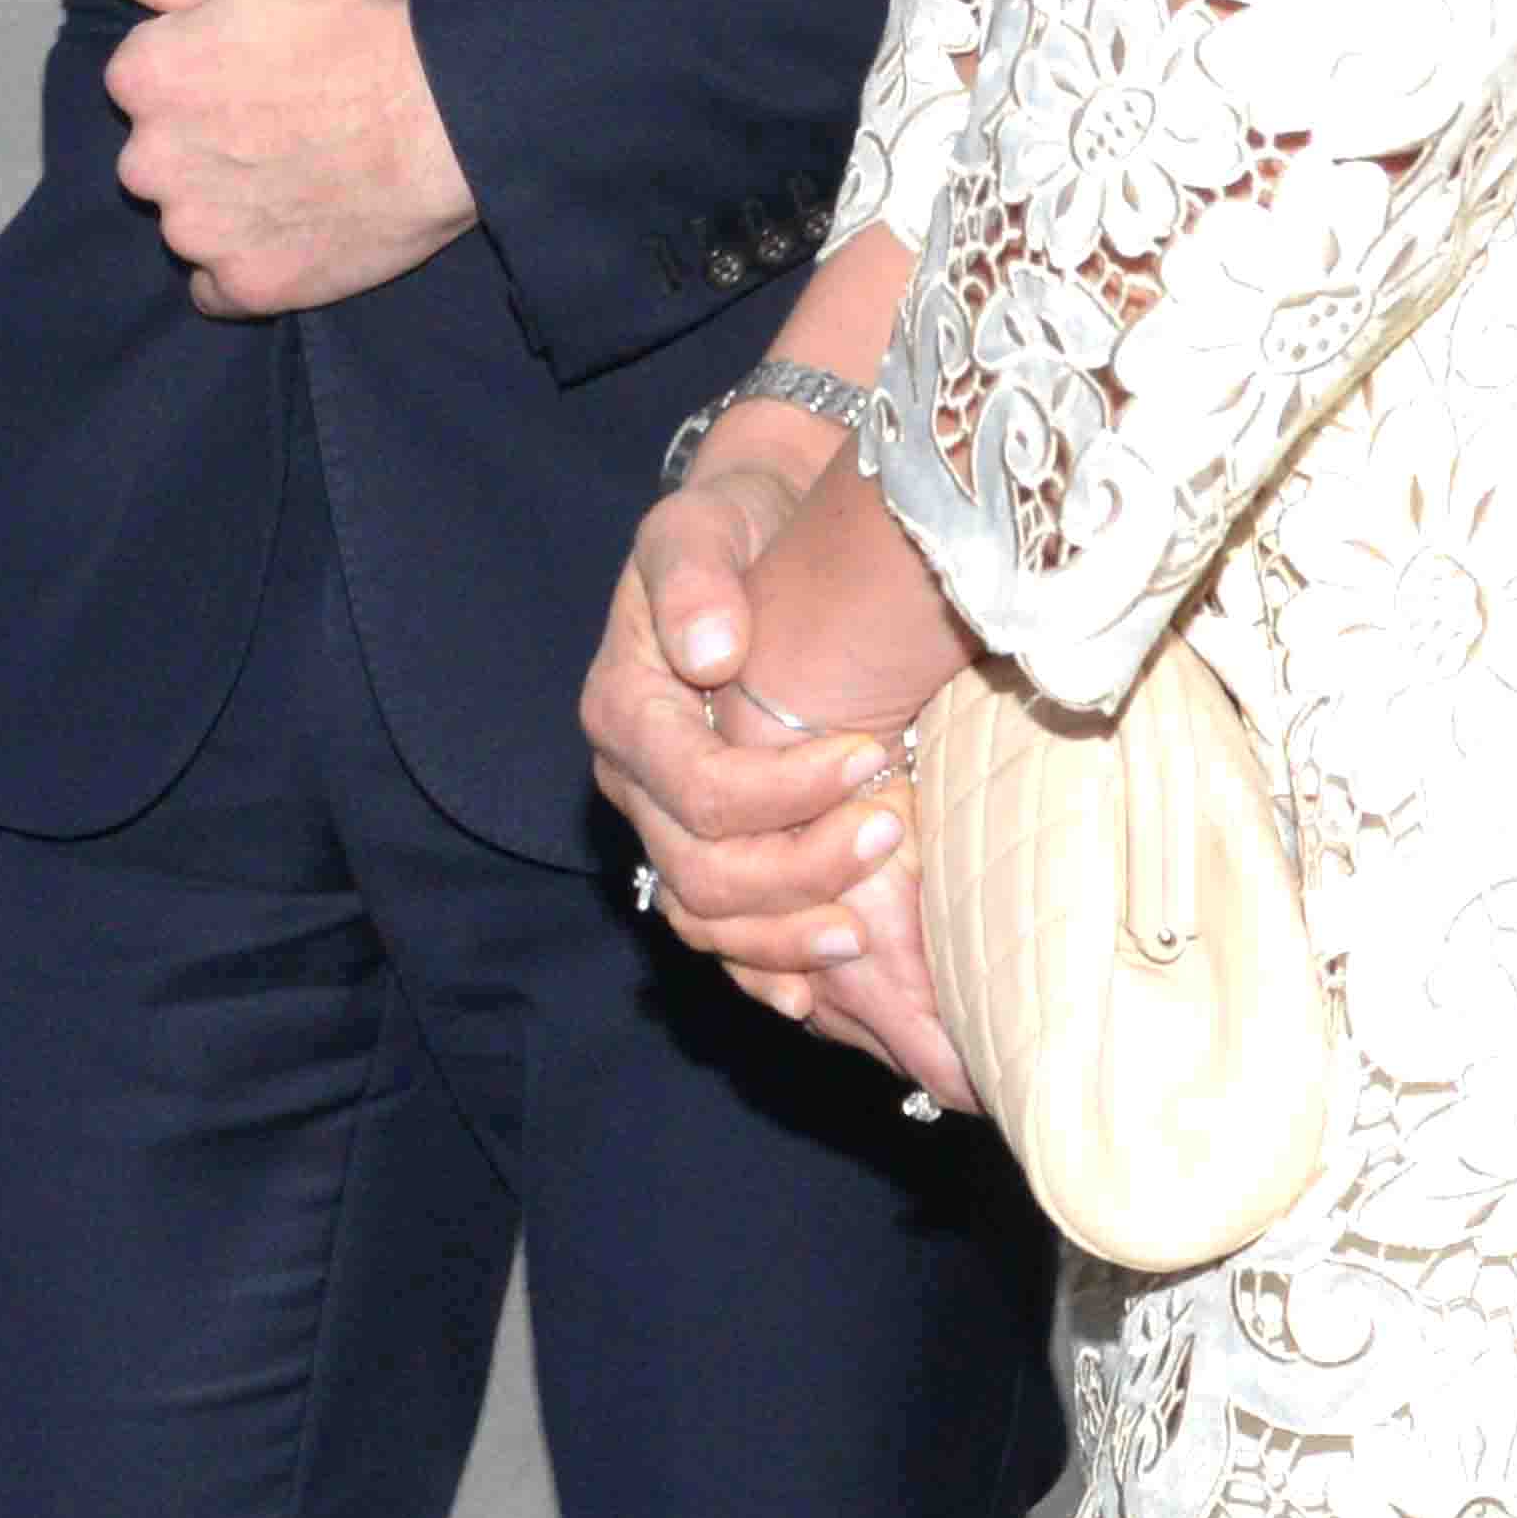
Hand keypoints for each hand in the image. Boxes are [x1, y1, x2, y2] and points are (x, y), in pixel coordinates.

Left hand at [90, 0, 471, 317]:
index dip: (198, 72)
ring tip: (299, 176)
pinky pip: (217, 286)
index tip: (252, 70)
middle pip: (157, 155)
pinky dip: (245, 265)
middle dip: (201, 143)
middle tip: (281, 124)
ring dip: (224, 205)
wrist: (447, 114)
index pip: (141, 79)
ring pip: (188, 220)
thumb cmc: (356, 27)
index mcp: (145, 76)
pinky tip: (294, 231)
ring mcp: (198, 231)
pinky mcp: (247, 285)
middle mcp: (151, 160)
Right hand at [584, 412, 980, 1102]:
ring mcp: (666, 824)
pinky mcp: (707, 845)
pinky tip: (815, 994)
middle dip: (800, 868)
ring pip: (707, 920)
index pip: (696, 786)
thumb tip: (709, 652)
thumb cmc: (730, 525)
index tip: (871, 755)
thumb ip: (694, 577)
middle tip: (892, 833)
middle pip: (702, 869)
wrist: (751, 534)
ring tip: (865, 930)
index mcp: (624, 708)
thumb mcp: (700, 524)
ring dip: (786, 938)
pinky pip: (721, 934)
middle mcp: (635, 781)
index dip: (784, 792)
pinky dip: (764, 972)